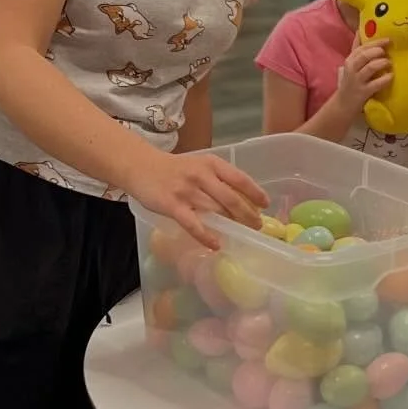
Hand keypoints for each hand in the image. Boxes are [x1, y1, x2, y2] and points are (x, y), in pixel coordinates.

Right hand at [129, 147, 268, 248]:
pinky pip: (193, 224)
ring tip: (243, 234)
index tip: (265, 205)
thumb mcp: (200, 166)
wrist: (141, 166)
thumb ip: (218, 179)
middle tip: (257, 225)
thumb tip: (242, 200)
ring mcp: (187, 191)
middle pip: (232, 198)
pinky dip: (206, 236)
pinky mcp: (173, 206)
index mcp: (211, 164)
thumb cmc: (175, 169)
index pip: (240, 178)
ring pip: (216, 211)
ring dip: (232, 224)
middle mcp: (201, 175)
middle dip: (248, 214)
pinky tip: (216, 244)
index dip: (255, 192)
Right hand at [336, 42, 391, 112]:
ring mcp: (357, 81)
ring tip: (389, 63)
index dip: (376, 42)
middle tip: (387, 52)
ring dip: (382, 63)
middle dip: (378, 51)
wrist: (343, 104)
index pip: (362, 47)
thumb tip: (359, 30)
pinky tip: (390, 76)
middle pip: (365, 55)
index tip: (388, 40)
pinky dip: (385, 79)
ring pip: (370, 67)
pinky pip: (376, 84)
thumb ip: (356, 48)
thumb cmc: (351, 82)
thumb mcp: (351, 64)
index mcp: (350, 60)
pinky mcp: (363, 92)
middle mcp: (351, 69)